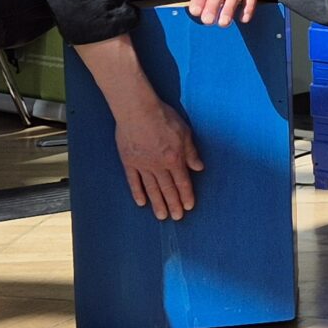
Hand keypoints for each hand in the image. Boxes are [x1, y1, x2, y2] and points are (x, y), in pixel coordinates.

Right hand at [114, 97, 204, 219]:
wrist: (137, 110)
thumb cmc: (163, 117)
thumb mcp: (184, 132)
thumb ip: (191, 152)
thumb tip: (199, 168)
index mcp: (174, 159)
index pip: (182, 182)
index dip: (186, 195)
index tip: (189, 207)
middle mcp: (159, 166)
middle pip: (168, 189)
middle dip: (173, 204)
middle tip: (177, 218)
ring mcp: (142, 165)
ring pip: (151, 189)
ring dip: (157, 203)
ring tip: (162, 216)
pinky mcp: (129, 161)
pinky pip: (133, 181)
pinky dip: (137, 192)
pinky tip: (141, 203)